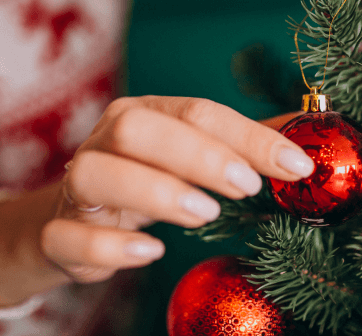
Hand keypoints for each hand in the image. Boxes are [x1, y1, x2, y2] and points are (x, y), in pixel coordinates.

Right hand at [40, 96, 313, 283]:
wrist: (76, 216)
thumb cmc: (149, 176)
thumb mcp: (194, 155)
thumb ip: (242, 146)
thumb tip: (301, 138)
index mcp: (148, 114)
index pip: (198, 112)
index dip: (249, 137)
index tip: (295, 165)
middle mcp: (107, 139)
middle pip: (140, 129)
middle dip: (198, 155)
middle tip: (248, 186)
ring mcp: (77, 184)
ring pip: (97, 174)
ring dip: (156, 192)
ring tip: (206, 214)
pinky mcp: (58, 233)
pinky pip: (68, 236)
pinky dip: (111, 247)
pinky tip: (149, 253)